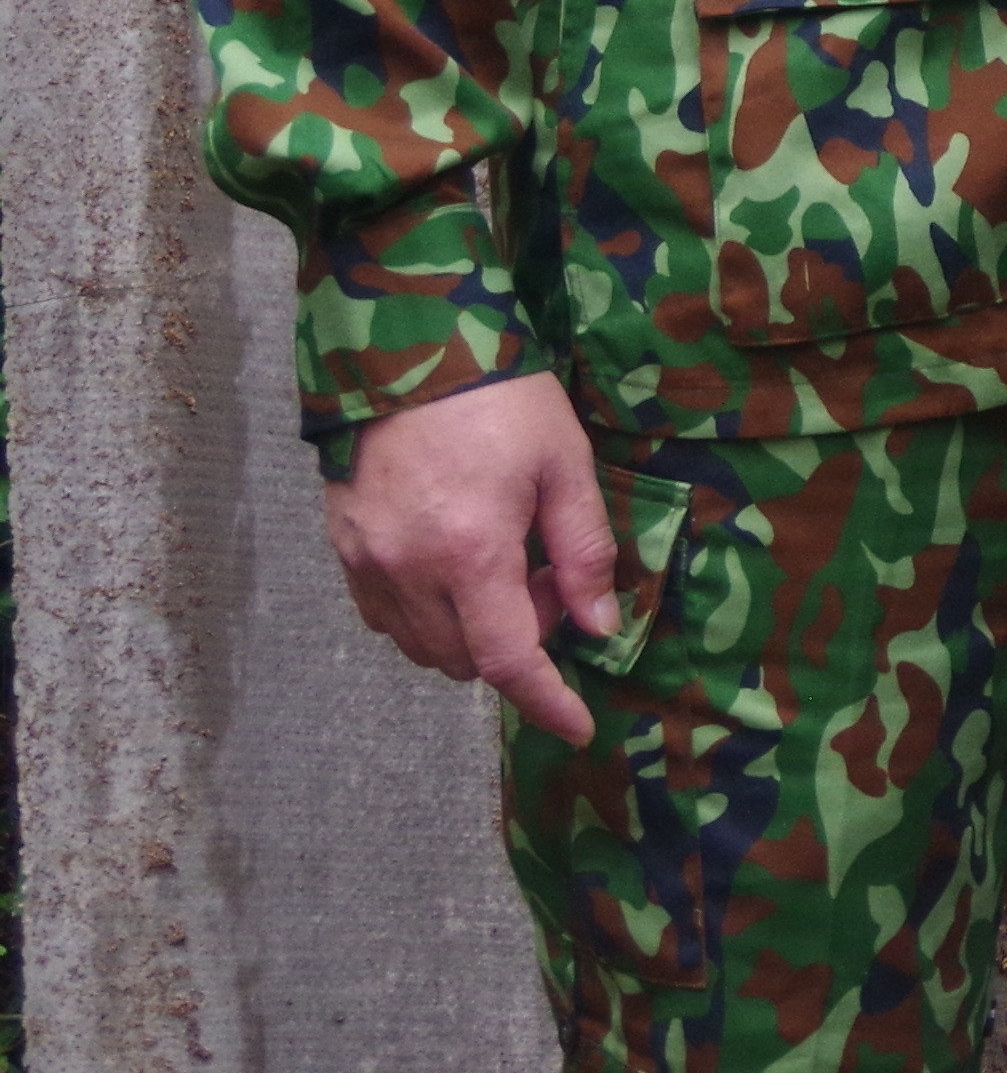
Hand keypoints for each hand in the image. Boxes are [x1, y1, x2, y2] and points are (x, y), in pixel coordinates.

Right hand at [327, 375, 615, 746]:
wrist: (407, 346)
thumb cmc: (499, 399)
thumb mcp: (565, 464)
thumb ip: (583, 550)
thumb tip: (599, 625)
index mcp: (470, 553)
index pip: (508, 660)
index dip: (545, 702)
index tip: (577, 726)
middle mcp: (407, 571)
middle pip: (466, 660)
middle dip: (518, 643)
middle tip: (547, 578)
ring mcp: (365, 563)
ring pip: (423, 646)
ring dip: (472, 630)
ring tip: (503, 561)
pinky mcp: (341, 548)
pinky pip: (387, 616)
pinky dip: (429, 613)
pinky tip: (455, 562)